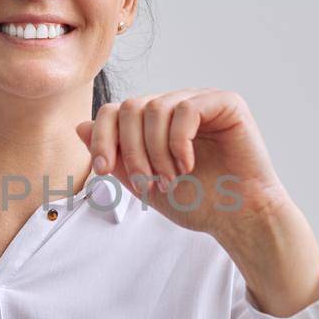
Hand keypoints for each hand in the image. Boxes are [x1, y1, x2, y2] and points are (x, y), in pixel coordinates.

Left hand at [76, 89, 291, 238]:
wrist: (238, 217)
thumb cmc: (199, 202)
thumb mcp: (143, 182)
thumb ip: (115, 156)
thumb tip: (80, 126)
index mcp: (156, 123)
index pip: (114, 111)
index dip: (102, 138)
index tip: (103, 170)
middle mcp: (176, 106)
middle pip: (130, 107)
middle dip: (131, 151)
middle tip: (148, 184)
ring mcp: (201, 101)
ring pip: (155, 108)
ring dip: (155, 151)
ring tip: (170, 179)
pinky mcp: (225, 103)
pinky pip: (186, 110)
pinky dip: (179, 143)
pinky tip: (188, 165)